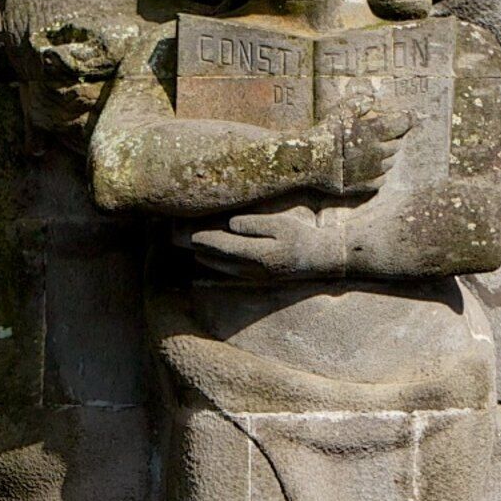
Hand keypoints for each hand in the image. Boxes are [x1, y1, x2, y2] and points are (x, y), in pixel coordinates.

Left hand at [185, 208, 350, 277]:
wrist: (324, 259)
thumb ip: (254, 225)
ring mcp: (255, 275)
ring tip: (189, 246)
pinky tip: (208, 258)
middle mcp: (252, 269)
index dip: (201, 237)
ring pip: (221, 267)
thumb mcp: (282, 225)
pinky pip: (230, 272)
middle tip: (176, 236)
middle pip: (216, 258)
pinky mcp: (260, 277)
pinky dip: (217, 264)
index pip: (220, 245)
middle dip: (198, 247)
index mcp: (256, 255)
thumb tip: (230, 224)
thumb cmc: (304, 237)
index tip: (183, 229)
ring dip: (205, 257)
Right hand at [322, 100, 409, 194]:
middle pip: (397, 145)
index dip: (409, 119)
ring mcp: (371, 171)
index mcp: (373, 132)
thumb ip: (359, 102)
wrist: (308, 161)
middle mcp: (377, 152)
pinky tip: (374, 168)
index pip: (400, 124)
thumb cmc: (324, 133)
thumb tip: (372, 96)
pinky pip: (381, 180)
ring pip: (390, 163)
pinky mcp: (364, 185)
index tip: (414, 115)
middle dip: (396, 138)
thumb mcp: (340, 111)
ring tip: (379, 150)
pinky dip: (381, 173)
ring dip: (388, 155)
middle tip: (389, 134)